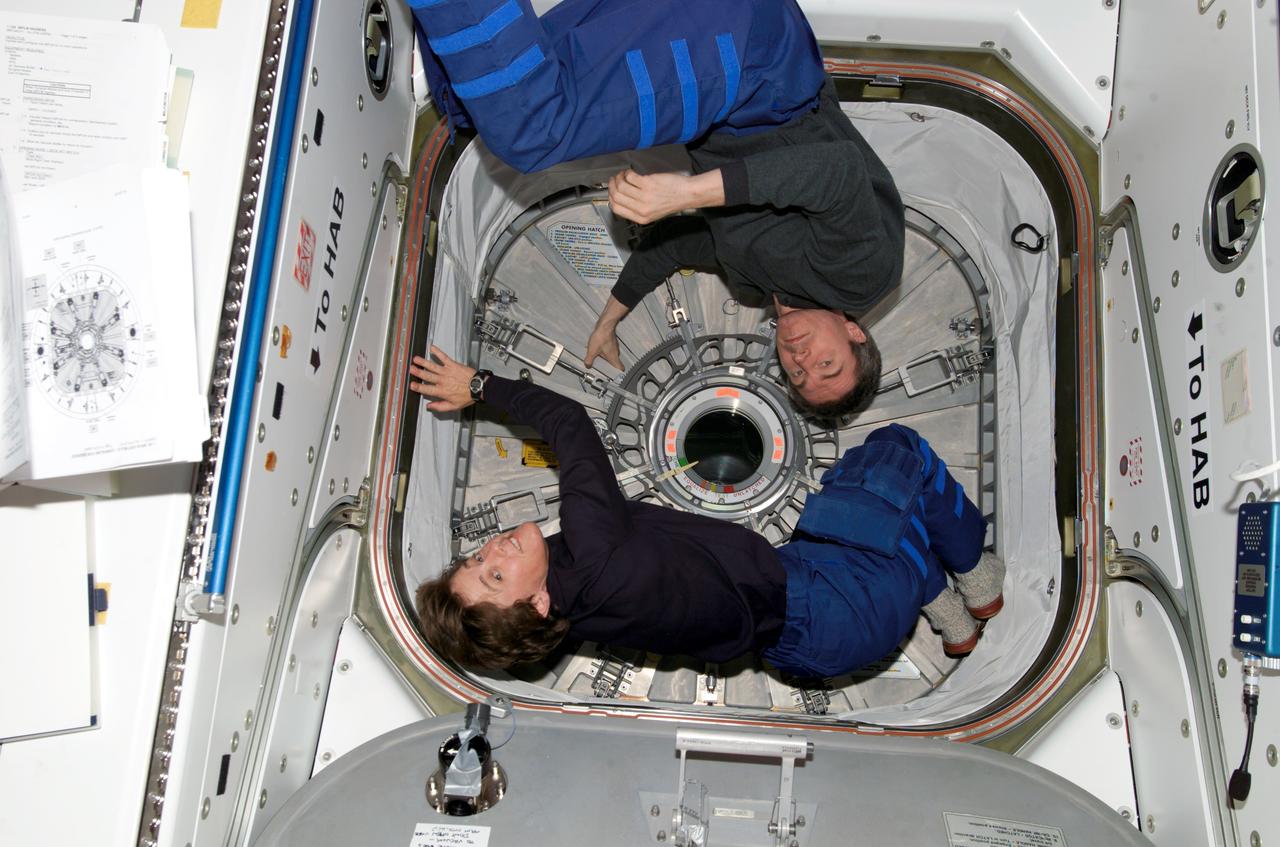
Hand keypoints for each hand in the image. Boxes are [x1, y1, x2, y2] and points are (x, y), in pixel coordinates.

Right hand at [408, 344, 476, 411]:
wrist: (478, 387)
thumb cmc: (467, 396)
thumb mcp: (454, 406)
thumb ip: (440, 407)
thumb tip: (429, 406)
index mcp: (442, 391)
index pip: (427, 389)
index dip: (418, 387)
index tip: (411, 385)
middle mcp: (443, 381)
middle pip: (427, 376)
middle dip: (418, 372)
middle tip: (411, 369)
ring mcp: (447, 372)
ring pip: (433, 366)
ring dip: (424, 362)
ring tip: (416, 359)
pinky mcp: (453, 365)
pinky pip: (444, 357)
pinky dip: (438, 352)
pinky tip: (432, 348)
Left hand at [584, 321, 622, 370]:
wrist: (605, 325)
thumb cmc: (602, 336)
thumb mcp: (592, 351)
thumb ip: (589, 360)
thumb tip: (588, 365)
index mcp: (614, 358)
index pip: (620, 369)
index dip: (617, 374)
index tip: (612, 376)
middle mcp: (616, 353)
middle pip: (614, 363)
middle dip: (608, 366)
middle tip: (601, 367)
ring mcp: (614, 347)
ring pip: (611, 356)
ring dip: (605, 358)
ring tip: (598, 358)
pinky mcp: (611, 342)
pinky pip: (609, 349)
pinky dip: (604, 351)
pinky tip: (598, 349)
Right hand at [608, 169, 722, 223]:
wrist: (685, 194)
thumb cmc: (671, 201)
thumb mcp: (652, 213)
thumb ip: (636, 209)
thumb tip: (620, 198)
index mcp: (640, 218)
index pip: (616, 209)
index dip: (611, 198)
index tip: (612, 191)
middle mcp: (641, 209)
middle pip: (616, 196)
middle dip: (612, 186)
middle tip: (615, 180)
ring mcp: (644, 196)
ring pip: (621, 185)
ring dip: (619, 177)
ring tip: (623, 174)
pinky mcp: (648, 184)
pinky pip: (630, 177)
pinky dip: (628, 172)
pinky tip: (631, 172)